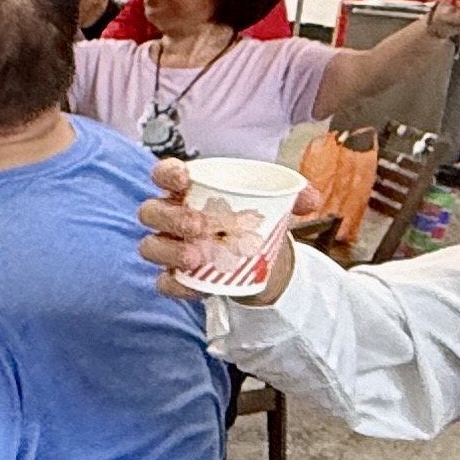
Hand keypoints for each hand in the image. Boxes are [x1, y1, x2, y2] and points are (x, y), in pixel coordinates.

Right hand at [135, 157, 289, 303]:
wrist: (256, 257)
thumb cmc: (252, 219)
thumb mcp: (274, 204)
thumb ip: (293, 196)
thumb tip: (310, 199)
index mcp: (188, 189)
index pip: (164, 174)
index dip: (167, 173)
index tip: (184, 179)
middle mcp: (170, 215)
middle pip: (151, 212)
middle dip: (171, 217)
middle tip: (200, 225)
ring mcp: (168, 246)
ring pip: (150, 247)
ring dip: (170, 251)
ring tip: (198, 257)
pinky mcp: (174, 275)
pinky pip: (164, 281)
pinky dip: (177, 284)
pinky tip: (197, 286)